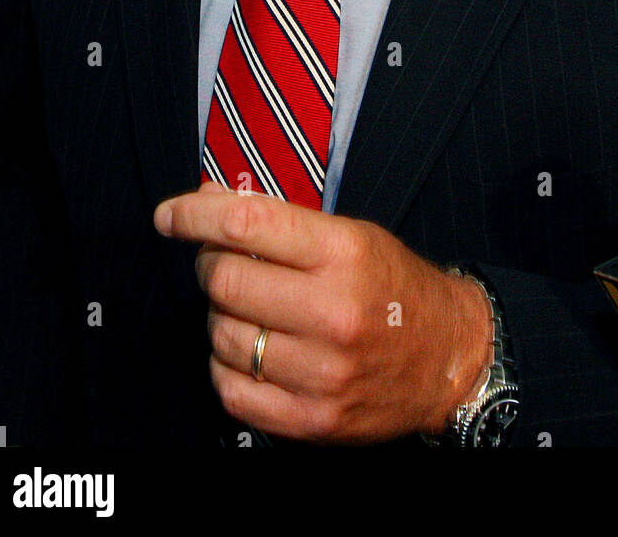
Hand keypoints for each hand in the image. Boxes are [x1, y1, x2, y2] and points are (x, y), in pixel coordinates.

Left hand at [154, 184, 490, 442]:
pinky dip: (227, 366)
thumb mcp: (349, 235)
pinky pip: (232, 390)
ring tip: (251, 310)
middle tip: (223, 263)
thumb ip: (277, 219)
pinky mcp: (312, 420)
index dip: (193, 215)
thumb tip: (207, 199)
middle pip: (224, 281)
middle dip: (209, 266)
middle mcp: (333, 312)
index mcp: (343, 253)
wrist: (449, 357)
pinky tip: (252, 349)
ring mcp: (322, 372)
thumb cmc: (393, 286)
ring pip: (222, 335)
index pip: (245, 225)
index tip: (168, 215)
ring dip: (222, 317)